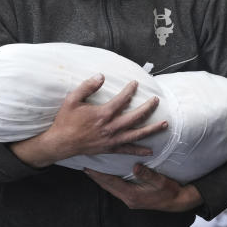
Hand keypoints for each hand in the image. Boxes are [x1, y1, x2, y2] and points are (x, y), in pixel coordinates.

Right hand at [9, 75, 164, 168]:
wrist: (61, 142)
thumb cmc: (66, 120)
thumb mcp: (72, 99)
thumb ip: (87, 87)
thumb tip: (101, 76)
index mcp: (103, 114)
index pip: (122, 100)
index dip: (130, 90)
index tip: (135, 83)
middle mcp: (111, 127)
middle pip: (135, 117)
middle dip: (148, 108)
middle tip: (156, 100)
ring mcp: (112, 139)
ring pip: (136, 134)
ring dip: (152, 129)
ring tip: (165, 124)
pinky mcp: (110, 148)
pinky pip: (127, 150)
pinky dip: (139, 151)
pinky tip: (150, 151)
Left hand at [85, 163, 203, 211]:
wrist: (178, 202)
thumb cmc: (170, 191)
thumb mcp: (160, 181)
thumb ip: (147, 174)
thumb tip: (135, 167)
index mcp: (132, 195)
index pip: (111, 183)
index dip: (99, 175)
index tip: (88, 167)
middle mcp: (128, 199)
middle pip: (107, 186)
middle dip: (95, 177)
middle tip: (84, 166)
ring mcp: (130, 200)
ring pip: (110, 188)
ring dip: (101, 179)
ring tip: (90, 170)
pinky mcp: (132, 198)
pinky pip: (116, 188)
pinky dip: (108, 182)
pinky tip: (105, 176)